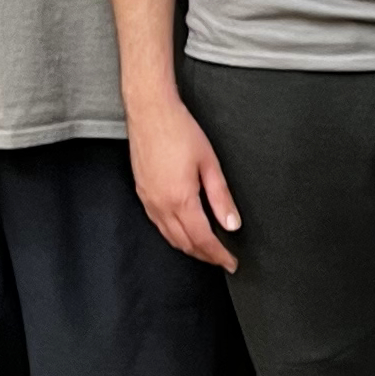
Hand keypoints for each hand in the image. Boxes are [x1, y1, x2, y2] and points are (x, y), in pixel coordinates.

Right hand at [128, 95, 241, 270]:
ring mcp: (148, 201)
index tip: (231, 263)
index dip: (218, 255)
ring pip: (169, 237)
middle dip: (205, 255)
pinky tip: (184, 231)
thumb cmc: (179, 131)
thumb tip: (232, 224)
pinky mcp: (142, 194)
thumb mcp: (209, 164)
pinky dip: (174, 235)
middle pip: (185, 243)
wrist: (150, 112)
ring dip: (189, 247)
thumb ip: (221, 198)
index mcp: (180, 199)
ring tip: (207, 250)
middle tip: (222, 260)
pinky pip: (158, 225)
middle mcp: (160, 205)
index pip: (203, 239)